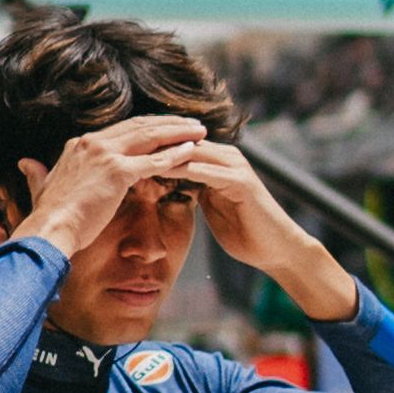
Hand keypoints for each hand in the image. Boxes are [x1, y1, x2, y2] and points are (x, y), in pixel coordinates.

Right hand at [2, 115, 216, 260]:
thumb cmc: (49, 218)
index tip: (165, 127)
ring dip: (177, 132)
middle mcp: (92, 143)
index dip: (145, 127)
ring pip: (150, 136)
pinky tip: (192, 151)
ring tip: (199, 131)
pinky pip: (154, 161)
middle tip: (191, 123)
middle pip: (139, 126)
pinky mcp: (118, 172)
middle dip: (168, 123)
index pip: (120, 130)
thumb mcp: (41, 188)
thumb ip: (37, 173)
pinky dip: (174, 155)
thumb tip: (26, 164)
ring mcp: (105, 155)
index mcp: (79, 144)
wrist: (49, 231)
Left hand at [131, 133, 358, 323]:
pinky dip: (182, 171)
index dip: (149, 149)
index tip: (118, 152)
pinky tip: (159, 174)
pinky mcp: (241, 181)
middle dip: (151, 146)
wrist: (275, 248)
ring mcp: (235, 166)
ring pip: (191, 153)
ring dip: (162, 155)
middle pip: (182, 143)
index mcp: (216, 160)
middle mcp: (226, 156)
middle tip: (118, 148)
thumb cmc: (243, 231)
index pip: (178, 146)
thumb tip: (167, 184)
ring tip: (133, 157)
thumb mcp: (210, 206)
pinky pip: (206, 172)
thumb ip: (192, 190)